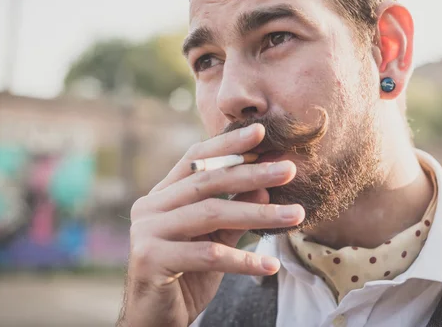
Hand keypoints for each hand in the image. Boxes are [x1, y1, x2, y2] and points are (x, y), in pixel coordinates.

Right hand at [117, 124, 304, 326]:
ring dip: (257, 214)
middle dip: (252, 173)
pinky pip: (207, 254)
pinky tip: (270, 265)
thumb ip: (235, 213)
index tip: (261, 133)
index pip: (196, 160)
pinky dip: (242, 260)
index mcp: (162, 195)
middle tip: (289, 170)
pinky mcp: (150, 258)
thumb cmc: (186, 276)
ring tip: (295, 216)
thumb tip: (265, 188)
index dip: (228, 146)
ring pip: (210, 214)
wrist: (155, 320)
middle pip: (207, 182)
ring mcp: (147, 231)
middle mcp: (150, 207)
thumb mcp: (216, 240)